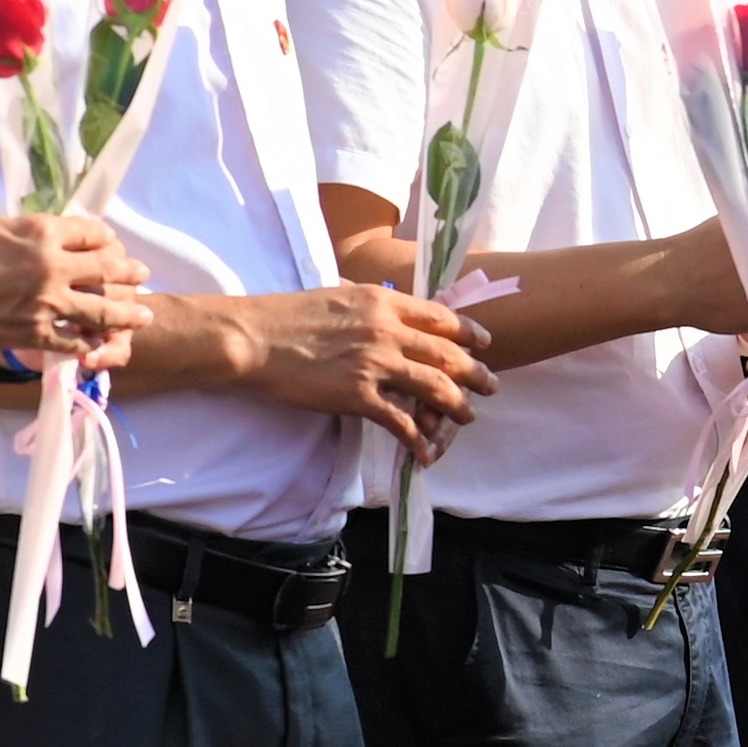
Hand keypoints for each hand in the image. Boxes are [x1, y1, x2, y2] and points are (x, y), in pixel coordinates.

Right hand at [0, 214, 151, 362]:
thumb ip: (26, 231)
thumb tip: (43, 236)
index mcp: (41, 231)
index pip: (91, 232)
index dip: (105, 237)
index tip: (109, 242)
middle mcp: (53, 265)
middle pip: (107, 267)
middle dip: (128, 270)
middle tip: (140, 273)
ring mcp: (47, 303)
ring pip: (103, 308)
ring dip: (128, 312)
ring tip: (144, 314)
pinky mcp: (35, 334)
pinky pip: (74, 340)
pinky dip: (90, 342)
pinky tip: (100, 343)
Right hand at [239, 284, 494, 456]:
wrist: (255, 338)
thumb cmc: (287, 315)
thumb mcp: (337, 293)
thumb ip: (368, 303)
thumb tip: (382, 307)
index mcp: (382, 301)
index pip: (441, 316)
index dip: (469, 332)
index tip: (483, 343)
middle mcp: (387, 330)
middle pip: (448, 354)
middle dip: (476, 373)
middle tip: (491, 386)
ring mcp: (376, 364)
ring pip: (435, 388)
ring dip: (458, 407)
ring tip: (468, 418)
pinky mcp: (359, 396)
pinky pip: (401, 422)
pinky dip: (419, 440)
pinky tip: (425, 453)